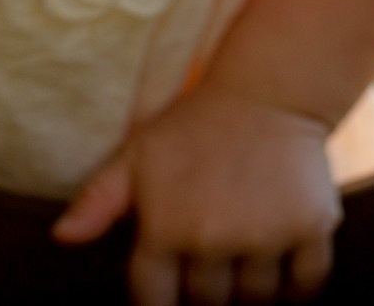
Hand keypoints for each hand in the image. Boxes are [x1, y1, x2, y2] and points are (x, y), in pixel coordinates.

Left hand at [51, 84, 340, 304]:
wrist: (270, 90)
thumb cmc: (194, 126)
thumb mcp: (138, 155)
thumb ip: (99, 200)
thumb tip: (62, 238)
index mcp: (166, 226)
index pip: (155, 301)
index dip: (162, 303)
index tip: (171, 293)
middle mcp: (214, 237)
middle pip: (209, 303)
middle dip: (208, 292)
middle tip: (212, 261)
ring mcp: (265, 234)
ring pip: (256, 300)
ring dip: (251, 290)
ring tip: (245, 259)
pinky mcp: (310, 227)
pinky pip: (306, 285)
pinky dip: (297, 287)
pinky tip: (284, 267)